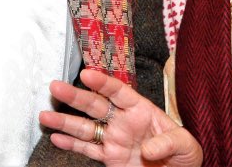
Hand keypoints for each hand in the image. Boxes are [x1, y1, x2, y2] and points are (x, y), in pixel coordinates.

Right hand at [39, 68, 202, 166]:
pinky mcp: (109, 158)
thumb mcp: (186, 145)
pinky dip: (71, 145)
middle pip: (96, 105)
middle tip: (56, 87)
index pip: (119, 92)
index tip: (87, 74)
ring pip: (86, 127)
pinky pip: (88, 150)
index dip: (103, 82)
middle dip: (75, 96)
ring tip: (45, 116)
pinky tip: (56, 138)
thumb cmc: (185, 155)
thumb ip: (168, 142)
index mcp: (142, 110)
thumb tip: (148, 148)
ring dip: (65, 122)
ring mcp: (114, 139)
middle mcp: (123, 121)